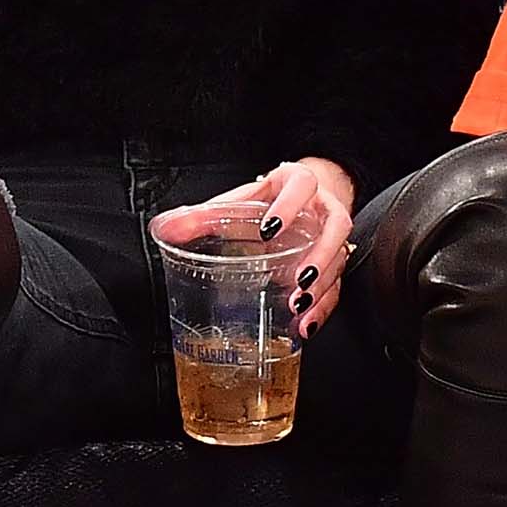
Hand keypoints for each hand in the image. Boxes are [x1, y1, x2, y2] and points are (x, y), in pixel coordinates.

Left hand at [152, 157, 357, 342]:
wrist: (304, 196)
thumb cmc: (268, 200)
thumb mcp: (238, 201)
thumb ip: (202, 215)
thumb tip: (166, 229)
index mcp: (299, 182)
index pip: (301, 186)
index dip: (289, 205)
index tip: (269, 228)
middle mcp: (324, 207)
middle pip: (335, 226)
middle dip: (320, 254)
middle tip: (297, 278)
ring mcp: (333, 235)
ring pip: (340, 258)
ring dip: (323, 285)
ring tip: (300, 305)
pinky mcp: (335, 261)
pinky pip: (337, 285)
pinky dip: (323, 307)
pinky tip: (305, 324)